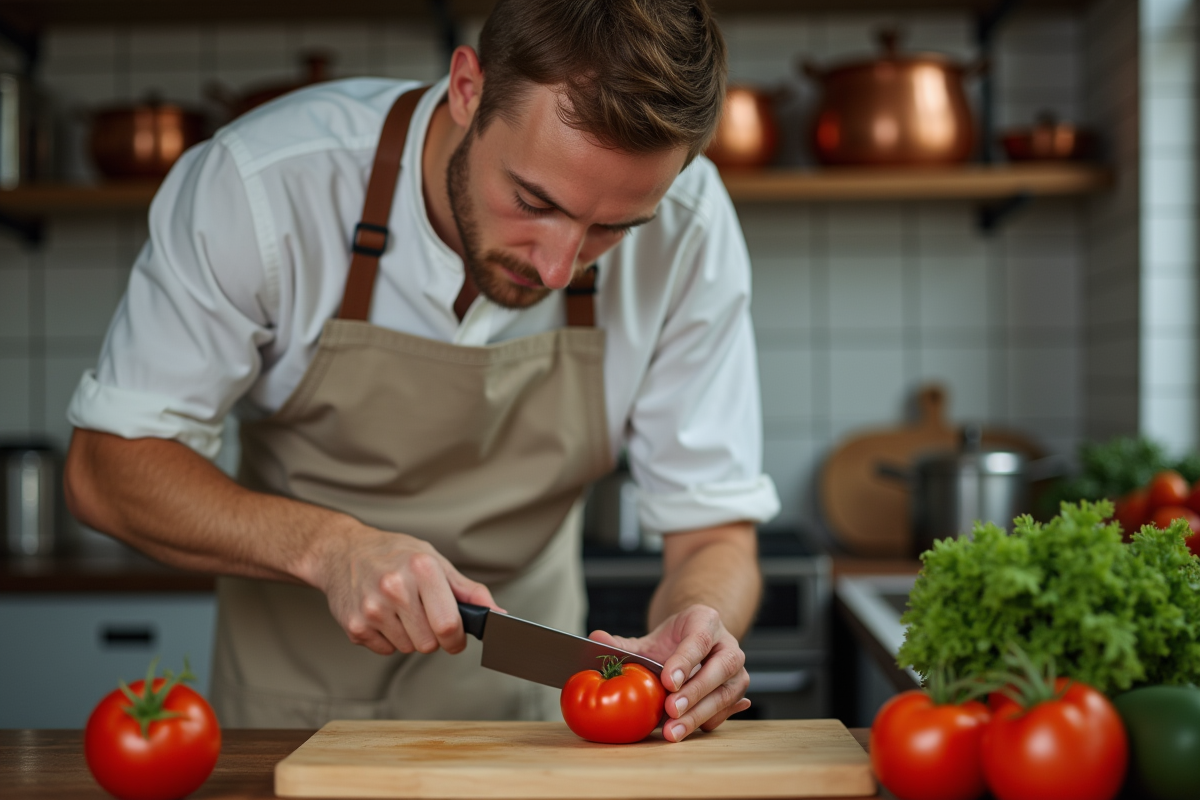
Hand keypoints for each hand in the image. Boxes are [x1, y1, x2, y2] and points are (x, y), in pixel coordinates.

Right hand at [310, 522, 501, 655]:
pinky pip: (386, 651)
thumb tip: (499, 615)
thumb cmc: (394, 555)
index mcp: (421, 569)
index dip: (457, 638)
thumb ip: (469, 591)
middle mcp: (395, 587)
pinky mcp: (355, 626)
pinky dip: (388, 639)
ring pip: (408, 648)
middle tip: (423, 614)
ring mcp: (372, 608)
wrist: (343, 552)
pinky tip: (383, 615)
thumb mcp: (435, 562)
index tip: (456, 636)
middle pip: (430, 643)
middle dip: (433, 636)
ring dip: (410, 636)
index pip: (449, 625)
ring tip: (400, 610)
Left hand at [589, 604, 750, 741]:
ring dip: (700, 713)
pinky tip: (687, 730)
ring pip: (726, 693)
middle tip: (671, 709)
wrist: (696, 645)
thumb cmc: (672, 643)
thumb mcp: (649, 640)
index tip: (668, 681)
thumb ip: (623, 644)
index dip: (684, 662)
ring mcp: (737, 669)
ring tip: (674, 730)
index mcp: (706, 621)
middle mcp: (728, 644)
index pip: (698, 640)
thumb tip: (594, 639)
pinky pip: (726, 711)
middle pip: (719, 667)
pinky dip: (707, 722)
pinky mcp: (737, 692)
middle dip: (695, 691)